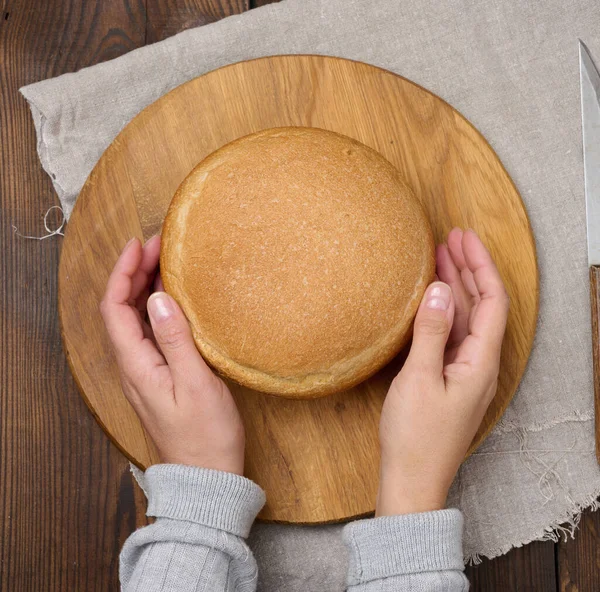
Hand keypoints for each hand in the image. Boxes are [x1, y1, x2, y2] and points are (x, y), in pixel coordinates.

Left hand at [100, 236, 244, 473]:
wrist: (207, 477)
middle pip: (122, 310)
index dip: (123, 273)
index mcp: (136, 365)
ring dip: (145, 289)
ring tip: (166, 264)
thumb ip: (175, 340)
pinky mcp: (160, 376)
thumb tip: (159, 298)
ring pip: (135, 321)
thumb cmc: (205, 435)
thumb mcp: (195, 384)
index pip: (114, 308)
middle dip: (135, 274)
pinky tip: (175, 300)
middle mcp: (133, 366)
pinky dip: (158, 309)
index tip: (140, 245)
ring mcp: (145, 372)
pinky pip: (150, 333)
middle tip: (159, 247)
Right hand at [377, 228, 508, 515]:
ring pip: (465, 319)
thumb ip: (431, 332)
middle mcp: (479, 364)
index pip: (491, 301)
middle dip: (467, 269)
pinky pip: (451, 335)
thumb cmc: (415, 437)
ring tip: (438, 257)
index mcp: (481, 363)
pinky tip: (431, 299)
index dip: (479, 265)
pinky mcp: (448, 379)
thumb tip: (440, 290)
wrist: (410, 482)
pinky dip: (443, 311)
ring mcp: (464, 371)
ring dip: (454, 288)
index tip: (463, 237)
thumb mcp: (419, 379)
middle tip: (449, 238)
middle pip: (481, 306)